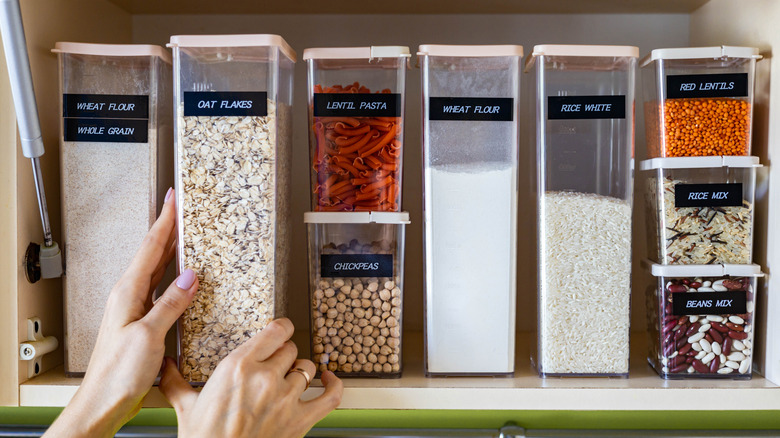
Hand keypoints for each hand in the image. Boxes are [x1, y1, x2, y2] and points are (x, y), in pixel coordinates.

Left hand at [46, 189, 197, 437]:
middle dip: (169, 228)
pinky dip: (174, 276)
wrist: (102, 403)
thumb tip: (191, 277)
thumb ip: (170, 304)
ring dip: (172, 249)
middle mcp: (129, 296)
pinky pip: (161, 289)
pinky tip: (184, 277)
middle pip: (153, 252)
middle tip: (183, 208)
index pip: (151, 247)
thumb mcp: (148, 336)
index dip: (165, 220)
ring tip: (186, 233)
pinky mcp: (142, 321)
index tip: (174, 198)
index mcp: (128, 292)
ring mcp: (134, 308)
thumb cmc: (117, 374)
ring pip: (157, 269)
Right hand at [160, 318, 342, 437]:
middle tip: (274, 365)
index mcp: (239, 367)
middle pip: (290, 349)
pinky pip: (330, 396)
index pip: (276, 331)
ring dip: (299, 373)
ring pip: (306, 369)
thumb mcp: (185, 406)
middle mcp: (266, 378)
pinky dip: (334, 385)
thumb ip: (175, 381)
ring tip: (289, 378)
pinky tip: (328, 380)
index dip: (281, 329)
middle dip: (283, 355)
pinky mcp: (301, 420)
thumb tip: (164, 366)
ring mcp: (286, 399)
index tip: (279, 331)